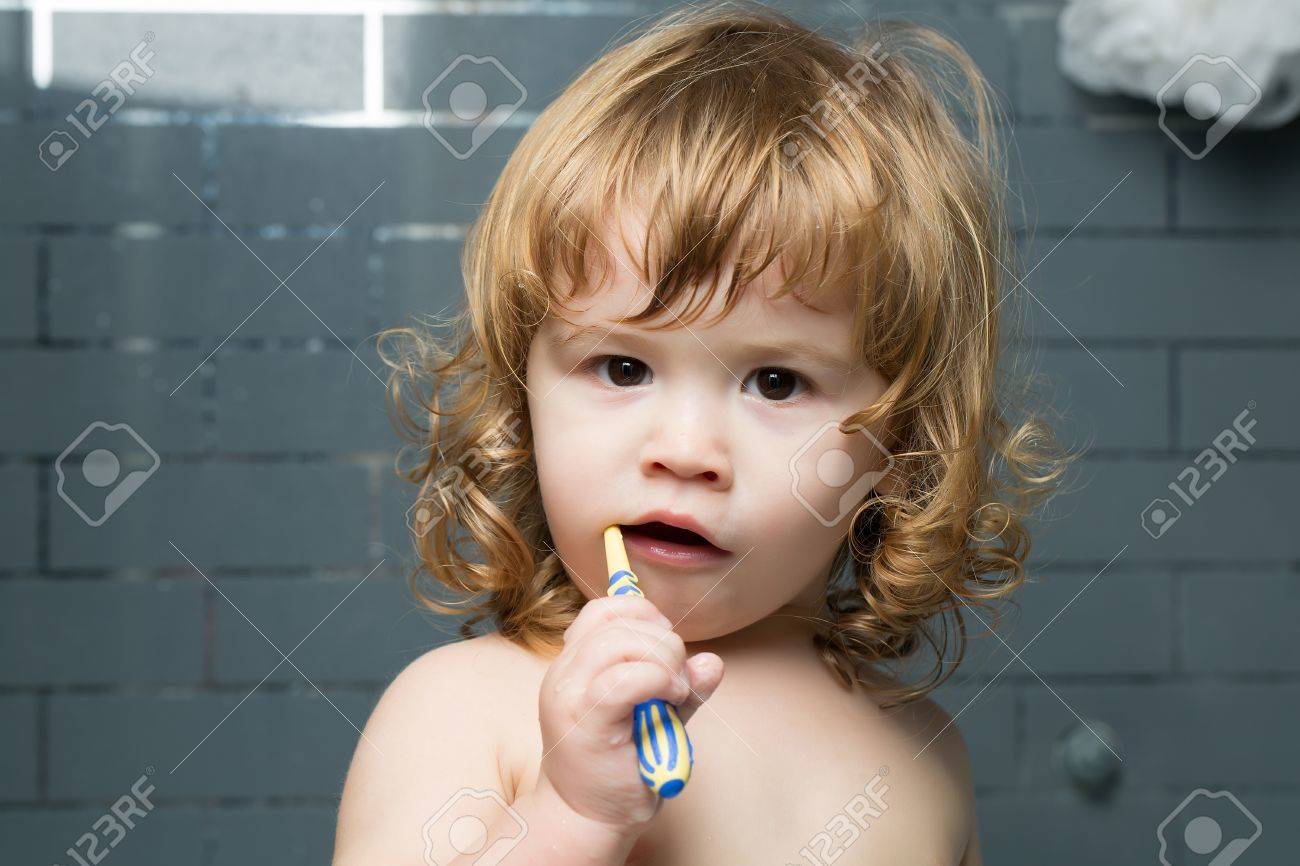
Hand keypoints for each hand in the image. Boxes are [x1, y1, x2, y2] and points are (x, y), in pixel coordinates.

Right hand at [536, 594, 723, 837]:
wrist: (587, 819)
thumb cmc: (617, 767)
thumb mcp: (655, 716)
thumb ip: (680, 685)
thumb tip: (712, 662)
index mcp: (573, 664)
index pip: (604, 609)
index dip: (643, 614)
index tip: (666, 647)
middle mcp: (564, 673)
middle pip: (619, 620)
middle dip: (665, 641)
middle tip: (676, 677)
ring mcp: (570, 695)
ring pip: (623, 642)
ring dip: (664, 660)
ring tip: (673, 691)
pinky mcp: (585, 720)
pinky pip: (627, 679)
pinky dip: (659, 680)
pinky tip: (669, 698)